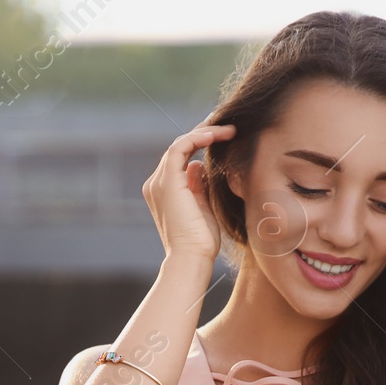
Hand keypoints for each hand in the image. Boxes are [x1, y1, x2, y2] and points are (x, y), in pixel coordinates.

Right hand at [141, 120, 236, 264]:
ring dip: (205, 132)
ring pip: (180, 144)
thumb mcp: (203, 207)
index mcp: (164, 191)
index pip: (181, 158)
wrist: (191, 259)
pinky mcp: (166, 182)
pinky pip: (180, 148)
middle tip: (229, 125)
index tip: (225, 136)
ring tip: (229, 129)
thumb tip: (200, 166)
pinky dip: (197, 138)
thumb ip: (199, 186)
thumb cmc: (201, 242)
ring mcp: (158, 182)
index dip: (201, 144)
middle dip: (204, 133)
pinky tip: (216, 135)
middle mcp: (156, 184)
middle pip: (180, 148)